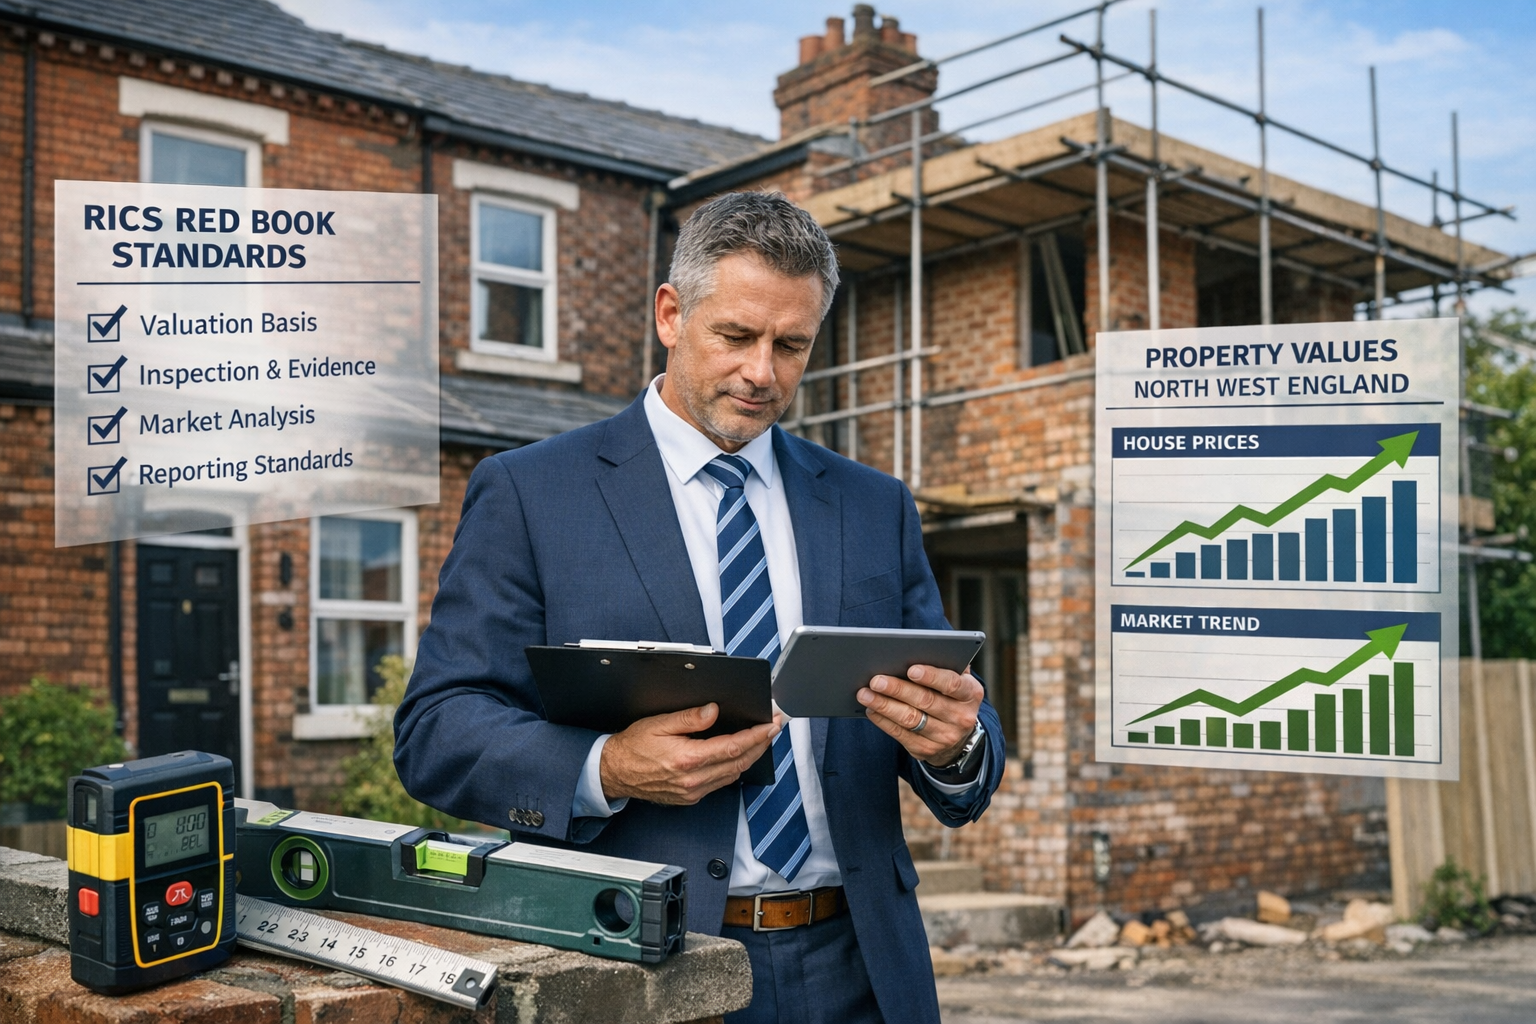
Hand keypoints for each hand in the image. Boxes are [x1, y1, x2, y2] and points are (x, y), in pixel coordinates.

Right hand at [599, 703, 779, 805]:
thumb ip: (690, 718)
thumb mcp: (659, 723)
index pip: (733, 747)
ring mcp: (693, 792)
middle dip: (761, 744)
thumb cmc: (633, 747)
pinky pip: (720, 783)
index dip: (757, 735)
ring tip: (761, 739)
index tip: (770, 724)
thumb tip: (713, 711)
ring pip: (734, 775)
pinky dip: (734, 768)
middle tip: (774, 728)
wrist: (614, 773)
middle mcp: (693, 780)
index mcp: (687, 759)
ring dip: (750, 757)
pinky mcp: (691, 798)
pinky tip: (739, 756)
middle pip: (740, 762)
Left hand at [857, 664, 981, 766]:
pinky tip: (871, 709)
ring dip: (884, 705)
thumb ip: (945, 664)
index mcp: (970, 694)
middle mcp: (961, 717)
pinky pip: (900, 734)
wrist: (958, 736)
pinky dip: (883, 720)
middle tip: (875, 680)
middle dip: (898, 689)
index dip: (932, 676)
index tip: (911, 669)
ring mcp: (944, 737)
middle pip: (925, 701)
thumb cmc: (950, 696)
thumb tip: (919, 648)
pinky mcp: (926, 750)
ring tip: (865, 693)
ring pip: (910, 719)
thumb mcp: (958, 680)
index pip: (952, 684)